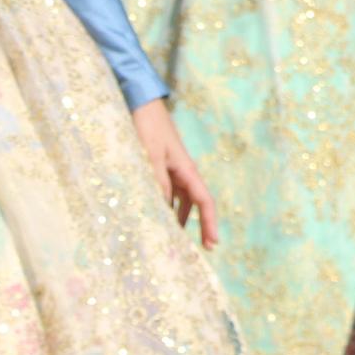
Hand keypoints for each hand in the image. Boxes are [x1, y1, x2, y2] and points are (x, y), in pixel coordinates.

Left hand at [131, 98, 218, 248]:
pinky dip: (167, 206)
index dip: (210, 223)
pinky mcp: (162, 166)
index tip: (213, 244)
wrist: (141, 104)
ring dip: (181, 218)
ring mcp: (174, 169)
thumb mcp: (151, 156)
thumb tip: (162, 209)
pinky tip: (159, 216)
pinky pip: (170, 192)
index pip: (205, 201)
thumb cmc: (148, 128)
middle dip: (200, 226)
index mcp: (187, 170)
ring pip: (182, 200)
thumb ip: (157, 182)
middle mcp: (184, 172)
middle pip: (197, 204)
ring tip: (176, 239)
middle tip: (199, 250)